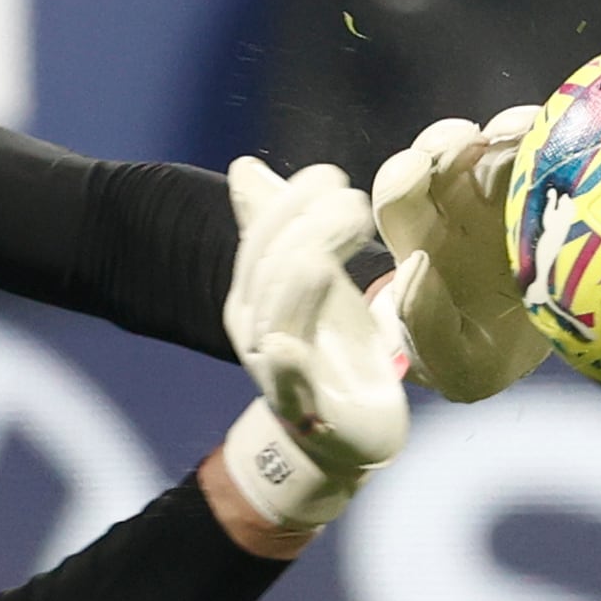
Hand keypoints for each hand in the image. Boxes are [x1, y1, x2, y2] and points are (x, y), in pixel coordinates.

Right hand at [217, 158, 410, 529]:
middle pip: (268, 265)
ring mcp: (272, 365)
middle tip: (356, 204)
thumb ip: (284, 228)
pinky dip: (286, 362)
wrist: (341, 433)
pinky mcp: (301, 406)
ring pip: (279, 311)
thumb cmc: (331, 348)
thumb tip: (243, 167)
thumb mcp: (314, 278)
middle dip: (310, 225)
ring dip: (311, 267)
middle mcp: (253, 324)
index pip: (261, 234)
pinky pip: (285, 380)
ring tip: (349, 235)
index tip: (334, 179)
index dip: (292, 200)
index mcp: (255, 289)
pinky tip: (290, 345)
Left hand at [373, 103, 545, 402]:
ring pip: (496, 143)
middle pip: (439, 159)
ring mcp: (507, 190)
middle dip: (445, 142)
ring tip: (513, 135)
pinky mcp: (554, 183)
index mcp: (421, 243)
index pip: (397, 201)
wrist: (550, 354)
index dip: (402, 181)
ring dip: (502, 132)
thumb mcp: (455, 366)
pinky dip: (552, 135)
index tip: (417, 173)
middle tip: (464, 142)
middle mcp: (456, 208)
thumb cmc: (487, 357)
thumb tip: (416, 267)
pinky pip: (551, 148)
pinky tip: (558, 137)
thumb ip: (424, 325)